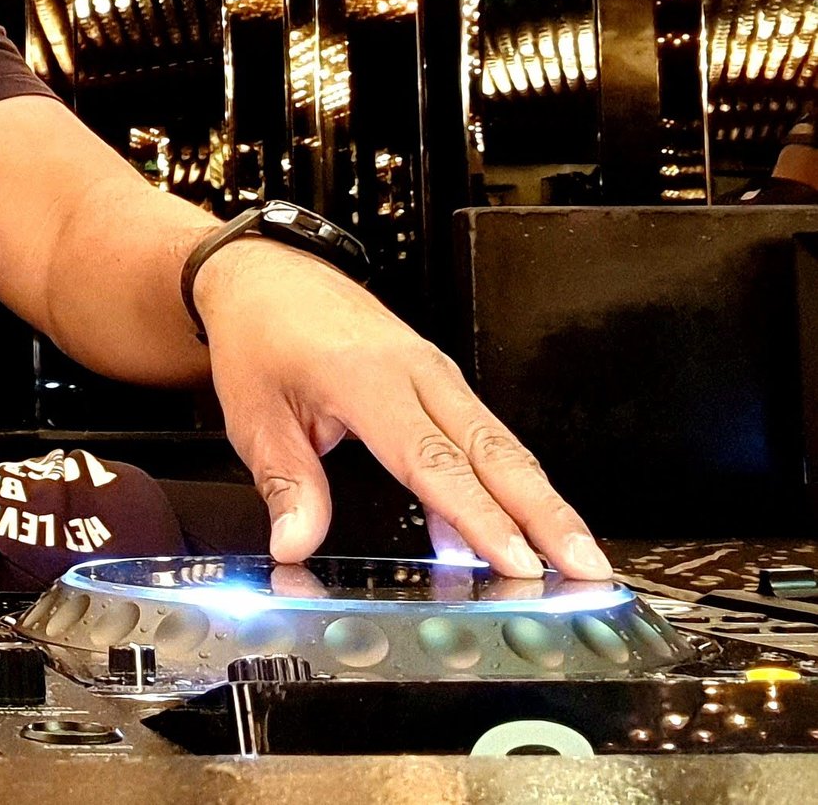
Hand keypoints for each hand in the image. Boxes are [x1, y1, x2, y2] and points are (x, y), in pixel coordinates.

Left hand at [195, 240, 612, 580]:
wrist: (266, 273)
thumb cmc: (260, 335)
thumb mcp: (254, 414)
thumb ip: (285, 482)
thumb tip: (296, 542)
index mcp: (368, 379)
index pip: (434, 461)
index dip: (478, 517)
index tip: (516, 560)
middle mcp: (416, 372)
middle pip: (495, 452)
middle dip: (547, 516)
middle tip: (587, 568)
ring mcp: (434, 373)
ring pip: (501, 444)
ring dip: (541, 502)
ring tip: (574, 557)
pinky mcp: (438, 379)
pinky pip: (480, 434)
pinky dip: (504, 483)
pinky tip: (504, 534)